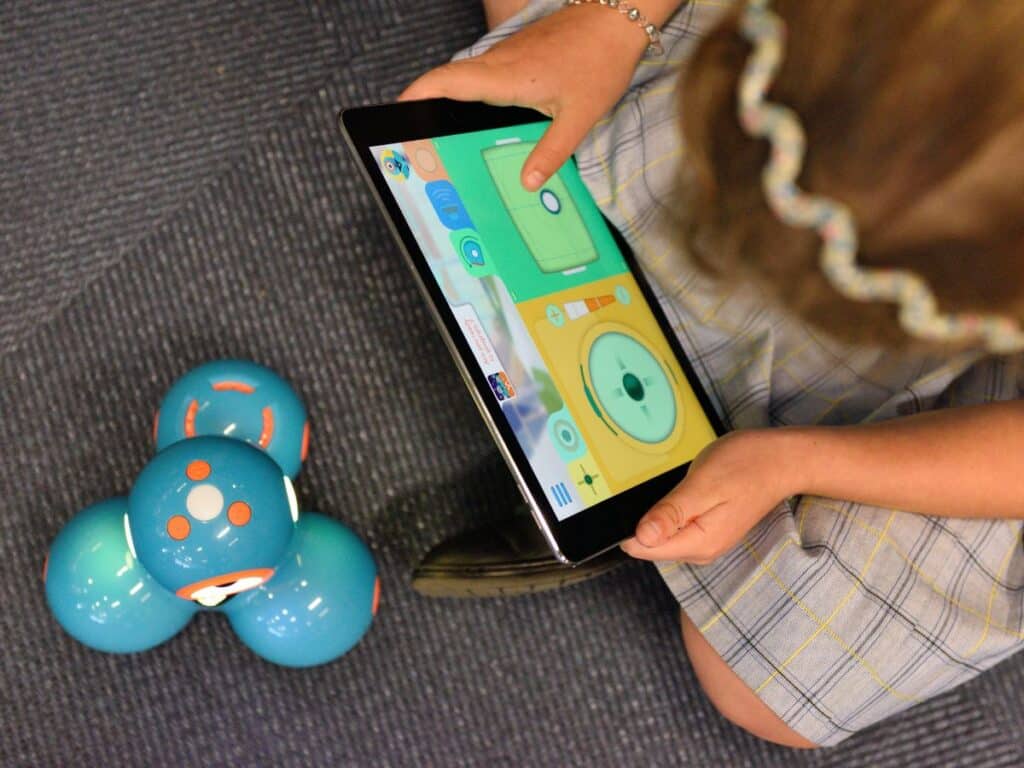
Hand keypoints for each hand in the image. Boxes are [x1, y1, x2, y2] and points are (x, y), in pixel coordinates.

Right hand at [399, 6, 649, 190]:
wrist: (616, 19)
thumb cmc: (599, 63)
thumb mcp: (579, 117)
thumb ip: (551, 152)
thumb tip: (528, 184)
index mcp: (507, 77)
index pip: (448, 81)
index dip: (418, 93)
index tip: (397, 109)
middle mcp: (500, 62)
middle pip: (449, 80)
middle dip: (425, 103)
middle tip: (414, 135)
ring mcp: (508, 55)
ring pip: (467, 77)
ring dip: (449, 98)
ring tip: (440, 134)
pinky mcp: (519, 53)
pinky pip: (486, 73)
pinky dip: (474, 93)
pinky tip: (481, 116)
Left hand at [621, 430, 800, 563]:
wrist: (782, 461)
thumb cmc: (746, 466)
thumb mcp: (702, 485)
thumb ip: (671, 513)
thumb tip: (640, 536)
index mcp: (699, 543)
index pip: (644, 548)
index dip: (629, 526)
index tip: (631, 503)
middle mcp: (702, 550)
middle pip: (651, 545)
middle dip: (644, 518)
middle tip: (662, 487)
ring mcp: (706, 542)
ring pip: (662, 536)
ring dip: (659, 513)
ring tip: (678, 487)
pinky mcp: (708, 531)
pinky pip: (676, 528)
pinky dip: (671, 511)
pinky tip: (683, 493)